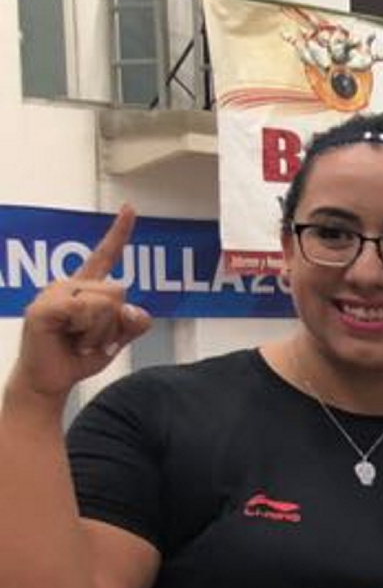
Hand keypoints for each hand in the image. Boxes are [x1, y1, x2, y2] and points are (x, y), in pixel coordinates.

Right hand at [9, 206, 150, 402]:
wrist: (51, 380)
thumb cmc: (79, 356)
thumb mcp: (118, 340)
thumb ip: (133, 323)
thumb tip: (132, 310)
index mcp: (86, 287)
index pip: (105, 255)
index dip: (119, 232)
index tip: (131, 208)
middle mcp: (68, 284)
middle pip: (119, 290)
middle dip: (114, 322)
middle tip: (89, 337)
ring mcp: (53, 293)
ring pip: (106, 302)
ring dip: (101, 330)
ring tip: (78, 339)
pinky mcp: (43, 308)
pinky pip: (85, 311)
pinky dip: (87, 331)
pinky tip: (69, 338)